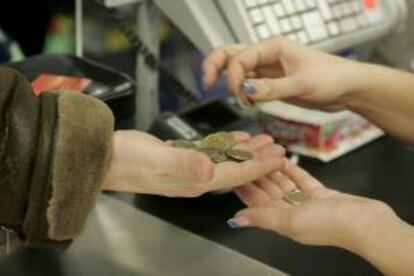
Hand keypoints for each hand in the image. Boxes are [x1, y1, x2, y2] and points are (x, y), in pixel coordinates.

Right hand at [102, 130, 284, 196]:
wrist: (104, 158)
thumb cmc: (126, 160)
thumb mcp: (156, 158)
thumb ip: (184, 163)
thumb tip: (209, 168)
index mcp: (193, 180)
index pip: (235, 174)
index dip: (258, 166)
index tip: (278, 158)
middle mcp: (193, 178)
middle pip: (235, 169)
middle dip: (258, 160)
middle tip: (278, 149)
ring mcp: (187, 169)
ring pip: (225, 160)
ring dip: (245, 152)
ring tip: (263, 142)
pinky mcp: (179, 158)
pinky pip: (209, 153)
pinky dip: (224, 145)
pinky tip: (234, 139)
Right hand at [203, 36, 364, 111]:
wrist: (347, 89)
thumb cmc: (332, 78)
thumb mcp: (302, 84)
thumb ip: (272, 88)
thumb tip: (246, 90)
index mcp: (273, 47)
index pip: (239, 58)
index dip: (233, 77)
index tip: (238, 95)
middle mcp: (266, 55)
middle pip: (230, 55)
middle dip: (215, 66)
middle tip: (207, 84)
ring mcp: (267, 70)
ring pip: (236, 70)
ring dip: (228, 81)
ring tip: (230, 97)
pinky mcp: (270, 83)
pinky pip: (248, 84)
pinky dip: (241, 92)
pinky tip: (244, 102)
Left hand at [229, 160, 397, 250]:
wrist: (366, 223)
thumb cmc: (328, 224)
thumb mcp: (290, 221)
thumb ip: (262, 217)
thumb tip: (236, 220)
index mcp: (281, 221)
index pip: (256, 202)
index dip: (245, 186)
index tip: (234, 170)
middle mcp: (291, 213)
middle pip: (269, 191)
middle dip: (258, 173)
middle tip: (248, 155)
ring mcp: (307, 203)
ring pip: (284, 183)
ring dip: (274, 169)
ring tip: (262, 153)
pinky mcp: (321, 194)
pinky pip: (301, 180)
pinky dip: (293, 171)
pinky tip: (284, 160)